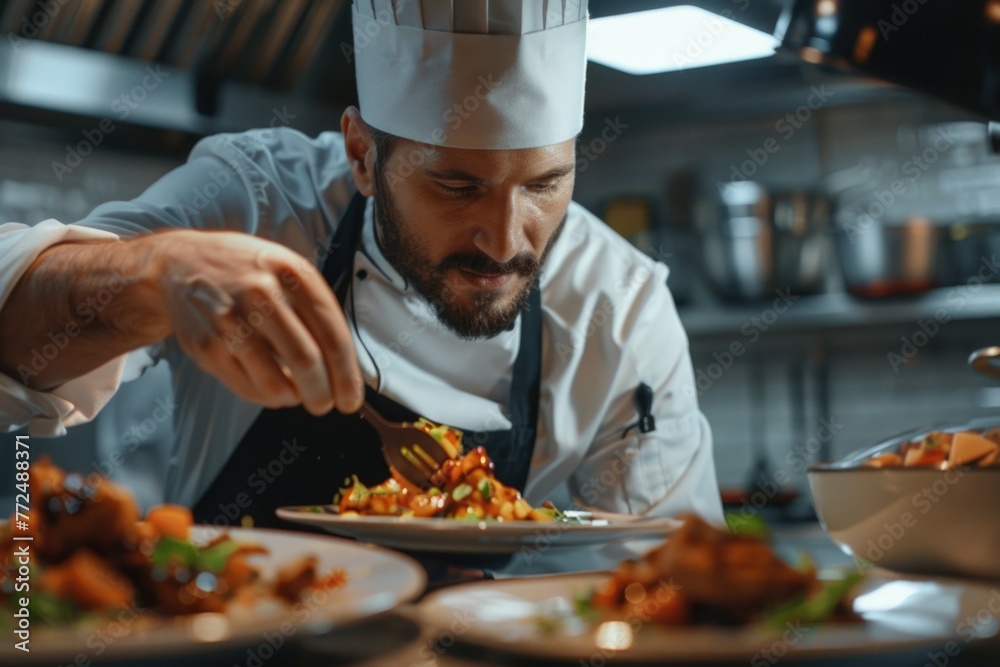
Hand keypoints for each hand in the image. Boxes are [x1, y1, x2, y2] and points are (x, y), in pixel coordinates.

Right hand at [154, 229, 362, 414]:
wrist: (180, 264)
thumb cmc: (246, 272)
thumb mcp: (287, 270)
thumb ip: (316, 312)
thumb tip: (346, 369)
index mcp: (290, 272)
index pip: (331, 333)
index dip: (347, 374)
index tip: (351, 397)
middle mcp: (260, 293)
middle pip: (306, 361)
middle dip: (323, 394)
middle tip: (326, 404)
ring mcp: (230, 321)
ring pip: (276, 384)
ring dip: (294, 398)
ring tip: (297, 393)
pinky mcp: (207, 346)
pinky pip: (248, 389)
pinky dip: (268, 396)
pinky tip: (272, 385)